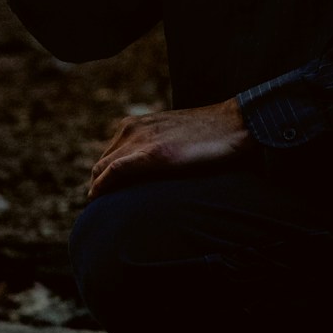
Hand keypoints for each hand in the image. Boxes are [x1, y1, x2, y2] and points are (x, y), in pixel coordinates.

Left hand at [87, 98, 252, 198]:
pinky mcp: (154, 154)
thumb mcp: (174, 138)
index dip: (102, 177)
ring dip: (98, 188)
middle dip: (97, 185)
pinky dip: (103, 185)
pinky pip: (116, 170)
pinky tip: (98, 198)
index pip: (109, 154)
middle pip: (102, 162)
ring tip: (99, 209)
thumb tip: (151, 172)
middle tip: (99, 208)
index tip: (102, 196)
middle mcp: (133, 128)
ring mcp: (142, 139)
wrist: (235, 124)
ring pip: (104, 167)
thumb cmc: (211, 135)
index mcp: (137, 124)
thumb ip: (157, 149)